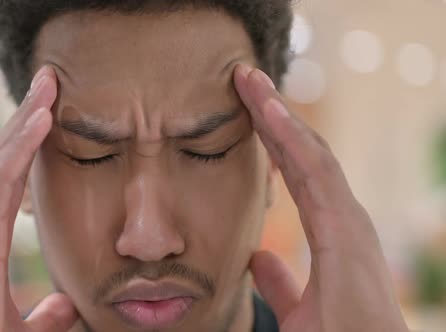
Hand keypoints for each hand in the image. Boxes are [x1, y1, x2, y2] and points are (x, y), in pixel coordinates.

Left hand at [234, 65, 408, 331]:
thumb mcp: (297, 309)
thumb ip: (280, 282)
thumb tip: (258, 258)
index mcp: (331, 232)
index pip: (296, 172)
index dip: (271, 139)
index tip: (245, 109)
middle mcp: (343, 219)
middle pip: (303, 153)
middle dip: (272, 114)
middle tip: (244, 79)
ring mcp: (348, 221)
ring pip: (310, 152)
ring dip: (279, 114)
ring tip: (250, 81)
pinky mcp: (347, 229)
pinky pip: (317, 173)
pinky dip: (293, 139)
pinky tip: (269, 112)